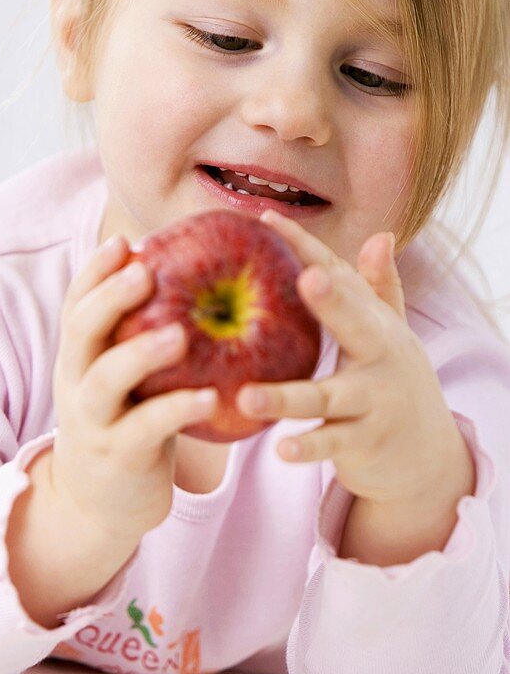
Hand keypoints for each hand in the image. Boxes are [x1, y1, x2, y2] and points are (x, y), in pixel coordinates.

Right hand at [50, 234, 217, 542]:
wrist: (96, 505)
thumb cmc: (125, 424)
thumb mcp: (121, 380)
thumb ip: (137, 338)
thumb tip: (187, 278)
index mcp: (79, 357)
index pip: (76, 305)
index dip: (94, 272)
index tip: (122, 242)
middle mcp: (77, 382)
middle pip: (80, 331)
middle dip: (109, 297)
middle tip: (145, 271)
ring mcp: (94, 421)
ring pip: (106, 380)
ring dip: (141, 353)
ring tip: (180, 334)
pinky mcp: (119, 456)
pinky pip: (146, 429)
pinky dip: (177, 409)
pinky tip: (211, 396)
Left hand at [235, 209, 467, 507]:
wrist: (425, 454)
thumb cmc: (389, 381)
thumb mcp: (388, 334)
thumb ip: (379, 289)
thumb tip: (381, 235)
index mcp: (375, 323)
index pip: (339, 277)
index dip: (305, 248)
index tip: (266, 220)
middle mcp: (379, 357)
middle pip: (354, 324)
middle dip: (333, 301)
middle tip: (307, 277)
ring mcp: (372, 402)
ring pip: (326, 397)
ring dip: (287, 397)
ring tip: (248, 396)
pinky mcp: (364, 444)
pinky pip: (331, 444)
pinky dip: (308, 447)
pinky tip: (281, 448)